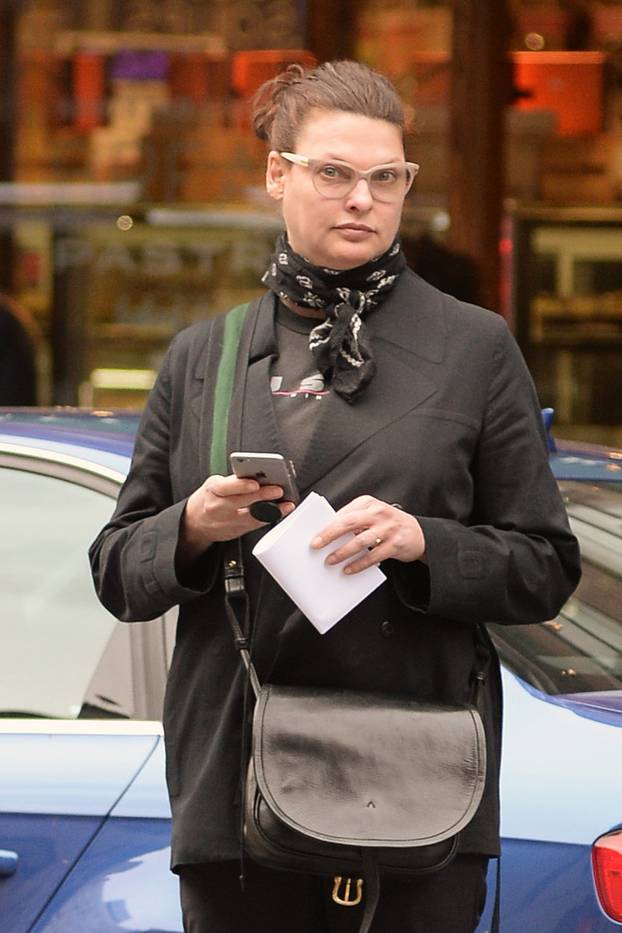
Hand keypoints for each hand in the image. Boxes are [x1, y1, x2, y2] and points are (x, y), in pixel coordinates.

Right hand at [180, 474, 294, 559]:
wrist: (196, 522)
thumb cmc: (209, 498)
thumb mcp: (215, 484)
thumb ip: (234, 481)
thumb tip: (258, 475)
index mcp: (213, 490)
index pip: (226, 487)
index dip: (242, 486)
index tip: (255, 483)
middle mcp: (219, 506)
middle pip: (242, 501)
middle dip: (262, 495)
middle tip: (278, 490)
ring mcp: (228, 521)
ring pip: (251, 516)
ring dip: (271, 510)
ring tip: (285, 504)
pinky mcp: (236, 530)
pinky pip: (255, 524)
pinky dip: (269, 517)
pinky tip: (280, 512)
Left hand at [310, 496, 425, 574]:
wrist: (418, 533)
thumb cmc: (388, 524)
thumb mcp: (371, 515)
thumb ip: (353, 521)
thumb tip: (327, 534)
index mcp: (368, 503)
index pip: (343, 513)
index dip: (327, 525)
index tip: (314, 535)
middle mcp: (378, 513)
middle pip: (349, 523)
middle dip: (330, 535)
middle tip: (316, 546)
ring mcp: (388, 528)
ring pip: (360, 541)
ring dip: (342, 552)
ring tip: (330, 561)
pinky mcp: (395, 544)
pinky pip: (373, 556)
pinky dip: (359, 564)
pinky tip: (348, 569)